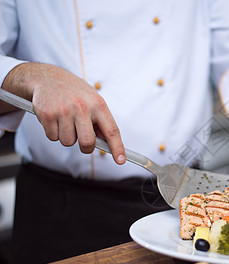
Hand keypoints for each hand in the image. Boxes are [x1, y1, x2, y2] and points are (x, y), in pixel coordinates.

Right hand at [1, 63, 125, 163]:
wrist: (46, 77)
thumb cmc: (73, 91)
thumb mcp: (92, 100)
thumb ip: (101, 120)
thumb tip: (107, 141)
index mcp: (98, 104)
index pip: (111, 130)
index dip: (117, 147)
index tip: (121, 160)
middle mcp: (82, 107)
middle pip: (87, 142)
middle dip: (85, 147)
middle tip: (81, 138)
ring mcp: (64, 111)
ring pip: (68, 142)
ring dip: (66, 136)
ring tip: (65, 120)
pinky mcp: (47, 115)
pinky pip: (52, 137)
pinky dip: (53, 132)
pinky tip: (54, 118)